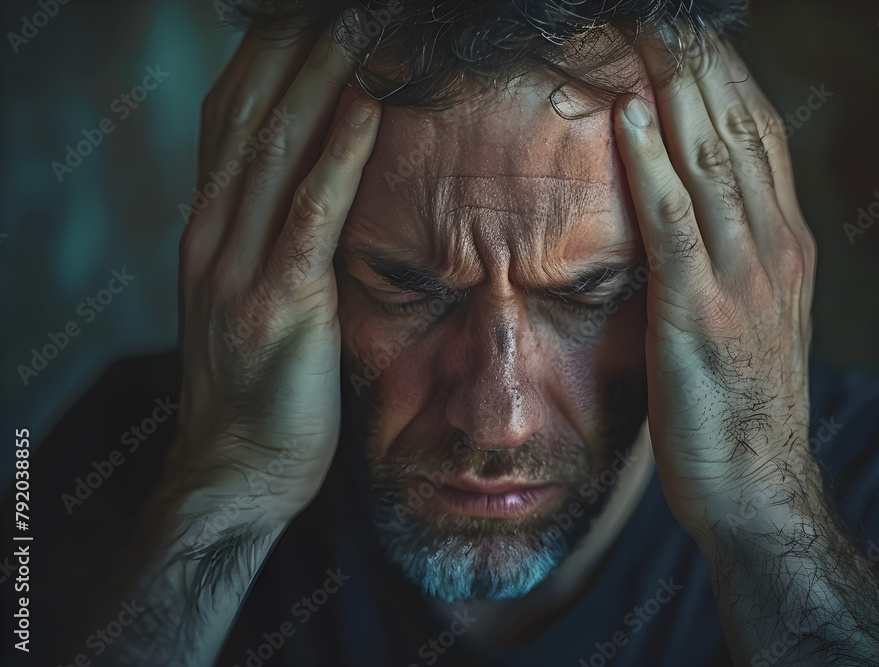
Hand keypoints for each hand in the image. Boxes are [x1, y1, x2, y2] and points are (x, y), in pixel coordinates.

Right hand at [167, 21, 380, 525]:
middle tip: (345, 6)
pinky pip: (310, 214)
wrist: (238, 469)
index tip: (314, 16)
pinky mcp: (279, 306)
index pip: (233, 115)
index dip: (272, 55)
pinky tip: (368, 106)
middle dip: (296, 47)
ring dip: (319, 76)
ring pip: (273, 148)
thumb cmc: (262, 384)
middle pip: (249, 113)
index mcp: (208, 228)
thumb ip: (273, 236)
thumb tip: (326, 179)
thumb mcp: (252, 295)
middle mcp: (211, 235)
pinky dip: (339, 155)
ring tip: (360, 24)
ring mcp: (237, 269)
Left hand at [613, 33, 817, 543]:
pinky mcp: (699, 308)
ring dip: (676, 89)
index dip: (724, 80)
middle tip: (670, 14)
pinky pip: (673, 220)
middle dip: (701, 64)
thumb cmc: (741, 404)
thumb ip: (728, 262)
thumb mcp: (749, 319)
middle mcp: (773, 247)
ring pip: (710, 159)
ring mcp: (742, 275)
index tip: (693, 37)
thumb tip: (684, 217)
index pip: (758, 138)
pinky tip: (628, 116)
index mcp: (784, 246)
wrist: (757, 483)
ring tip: (649, 33)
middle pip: (737, 130)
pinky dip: (650, 164)